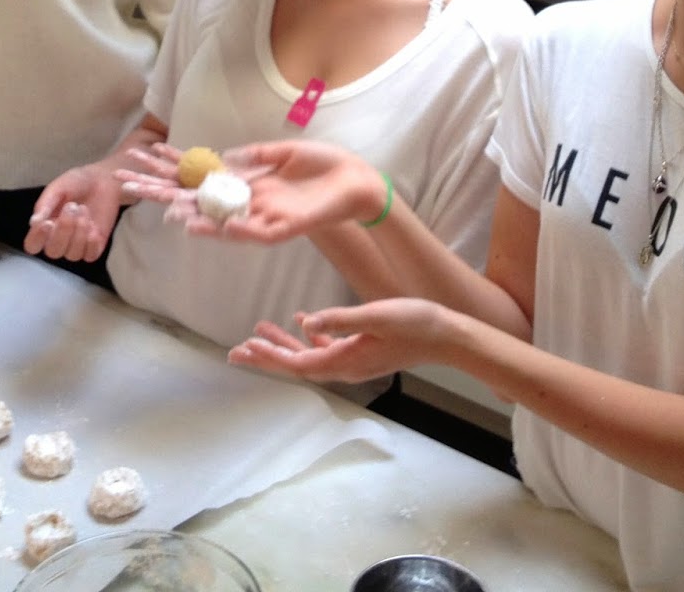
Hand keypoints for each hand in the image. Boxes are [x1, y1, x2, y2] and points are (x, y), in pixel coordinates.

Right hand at [25, 164, 124, 262]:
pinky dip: (92, 241)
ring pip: (72, 255)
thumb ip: (45, 203)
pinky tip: (94, 225)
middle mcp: (58, 240)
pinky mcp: (94, 248)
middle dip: (64, 230)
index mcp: (44, 227)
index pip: (32, 245)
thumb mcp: (58, 187)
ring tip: (84, 210)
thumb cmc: (76, 183)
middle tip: (72, 206)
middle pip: (53, 252)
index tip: (48, 223)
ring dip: (79, 232)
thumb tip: (34, 222)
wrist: (103, 180)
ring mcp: (76, 246)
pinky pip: (90, 255)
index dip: (37, 238)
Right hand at [120, 140, 383, 242]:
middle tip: (147, 197)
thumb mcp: (284, 152)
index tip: (149, 161)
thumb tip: (226, 156)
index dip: (181, 175)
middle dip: (178, 203)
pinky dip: (235, 231)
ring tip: (178, 221)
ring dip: (202, 224)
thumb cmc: (325, 164)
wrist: (357, 180)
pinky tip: (217, 227)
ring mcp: (267, 218)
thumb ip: (256, 155)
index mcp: (251, 184)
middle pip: (208, 206)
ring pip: (226, 225)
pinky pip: (255, 234)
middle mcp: (253, 204)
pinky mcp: (285, 228)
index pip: (208, 181)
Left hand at [228, 298, 458, 384]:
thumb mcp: (376, 316)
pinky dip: (310, 335)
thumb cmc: (415, 324)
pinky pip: (327, 347)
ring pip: (308, 354)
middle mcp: (346, 367)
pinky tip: (301, 320)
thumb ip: (340, 320)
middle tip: (235, 352)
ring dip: (284, 343)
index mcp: (346, 361)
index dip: (270, 356)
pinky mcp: (362, 351)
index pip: (298, 363)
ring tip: (258, 331)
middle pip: (297, 364)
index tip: (244, 350)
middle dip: (266, 356)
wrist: (448, 337)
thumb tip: (306, 321)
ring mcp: (354, 360)